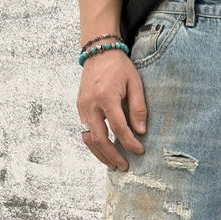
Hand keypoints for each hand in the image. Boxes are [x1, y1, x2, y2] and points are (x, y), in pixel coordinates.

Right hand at [77, 51, 147, 170]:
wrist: (98, 52)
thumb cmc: (119, 67)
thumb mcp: (135, 83)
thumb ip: (138, 107)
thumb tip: (141, 132)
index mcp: (106, 97)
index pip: (118, 128)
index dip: (129, 143)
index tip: (139, 151)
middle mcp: (91, 104)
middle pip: (99, 138)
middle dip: (112, 156)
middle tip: (124, 167)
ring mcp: (82, 107)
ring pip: (88, 139)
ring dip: (100, 155)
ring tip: (113, 165)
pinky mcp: (79, 108)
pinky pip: (85, 131)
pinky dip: (94, 144)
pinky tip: (104, 152)